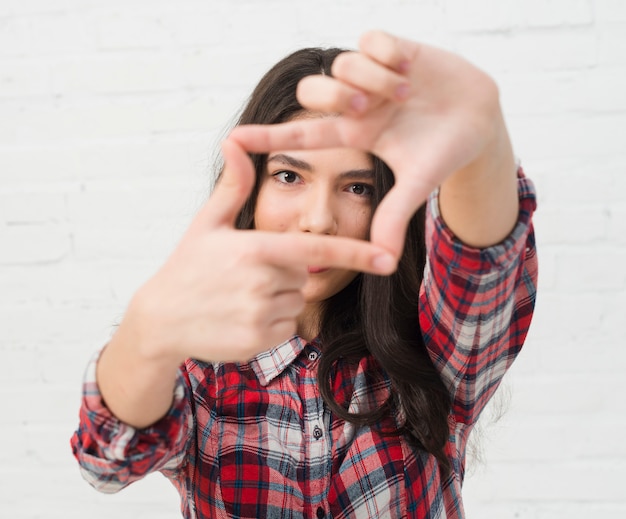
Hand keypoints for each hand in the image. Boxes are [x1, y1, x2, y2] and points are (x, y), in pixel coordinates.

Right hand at [131, 138, 395, 364]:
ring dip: (278, 298)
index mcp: (254, 250)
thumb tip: (236, 142)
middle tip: (245, 275)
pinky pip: (286, 327)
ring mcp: (259, 316)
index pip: (315, 252)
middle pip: (304, 276)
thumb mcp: (207, 223)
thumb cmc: (186, 266)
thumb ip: (233, 186)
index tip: (387, 259)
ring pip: (296, 302)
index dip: (354, 254)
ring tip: (239, 297)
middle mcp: (261, 284)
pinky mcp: (257, 342)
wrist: (160, 320)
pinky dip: (271, 322)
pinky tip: (240, 317)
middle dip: (285, 272)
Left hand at [230, 30, 515, 257]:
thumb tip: (383, 262)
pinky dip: (387, 53)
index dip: (268, 138)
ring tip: (404, 93)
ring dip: (371, 79)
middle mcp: (357, 104)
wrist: (480, 121)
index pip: (302, 136)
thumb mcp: (416, 186)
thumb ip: (394, 217)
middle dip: (336, 98)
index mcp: (355, 136)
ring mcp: (373, 76)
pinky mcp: (394, 48)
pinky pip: (370, 39)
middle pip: (314, 92)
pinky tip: (408, 68)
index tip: (233, 140)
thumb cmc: (442, 154)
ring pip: (341, 64)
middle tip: (370, 110)